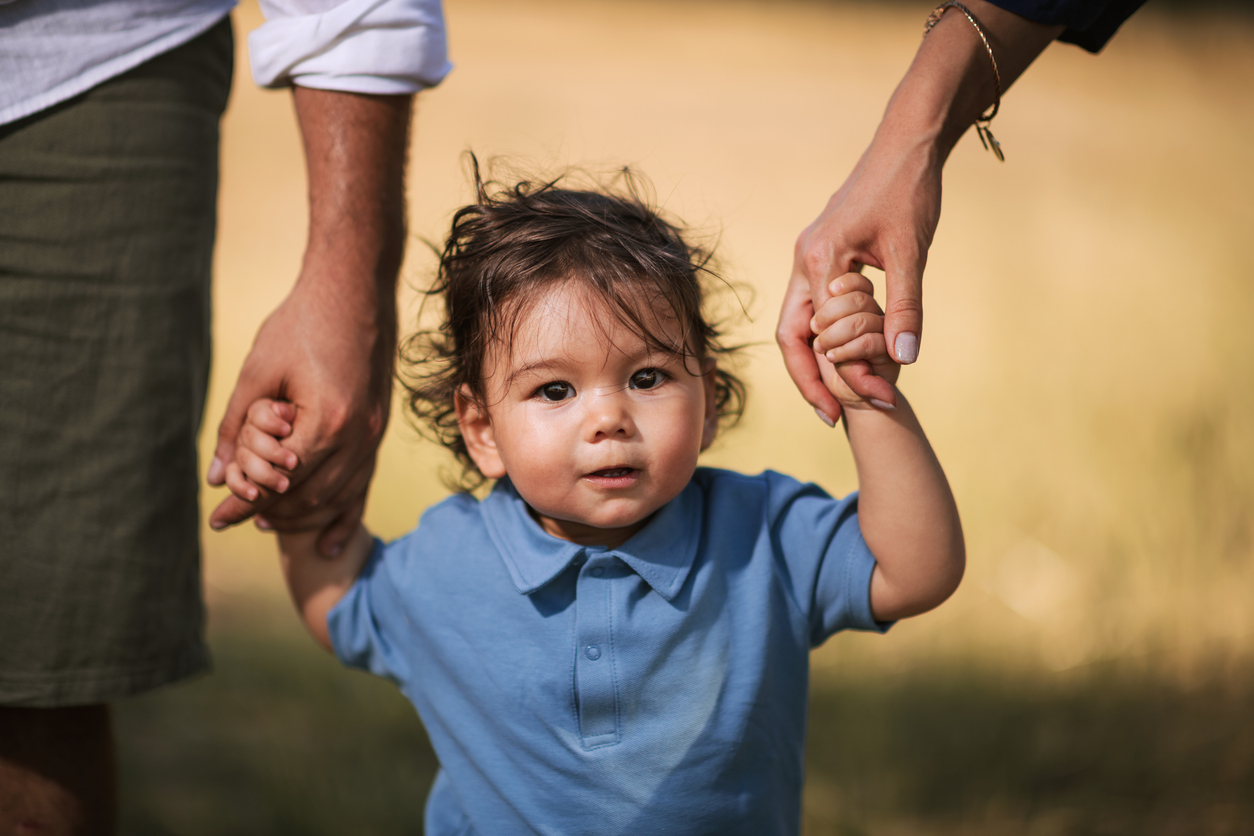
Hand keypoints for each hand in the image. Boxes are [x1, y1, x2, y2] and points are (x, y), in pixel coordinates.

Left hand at [207, 276, 392, 554]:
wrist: (355, 289)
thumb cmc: (302, 323)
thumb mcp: (258, 371)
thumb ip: (236, 427)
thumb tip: (216, 477)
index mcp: (327, 421)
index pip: (281, 482)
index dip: (246, 505)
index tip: (217, 519)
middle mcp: (358, 435)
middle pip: (311, 497)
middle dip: (271, 515)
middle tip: (236, 524)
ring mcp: (374, 434)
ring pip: (339, 496)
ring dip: (304, 517)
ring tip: (270, 525)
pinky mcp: (379, 428)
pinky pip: (363, 484)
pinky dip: (344, 513)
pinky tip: (329, 540)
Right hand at [780, 133, 941, 424]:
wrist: (907, 141)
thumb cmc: (910, 189)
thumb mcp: (912, 252)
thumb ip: (905, 308)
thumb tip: (902, 362)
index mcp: (820, 260)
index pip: (812, 337)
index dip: (832, 378)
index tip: (855, 408)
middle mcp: (805, 260)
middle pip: (791, 336)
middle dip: (810, 379)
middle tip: (834, 416)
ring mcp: (810, 256)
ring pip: (800, 321)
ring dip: (818, 359)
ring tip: (843, 395)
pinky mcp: (824, 252)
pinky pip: (815, 304)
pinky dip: (828, 335)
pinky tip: (849, 355)